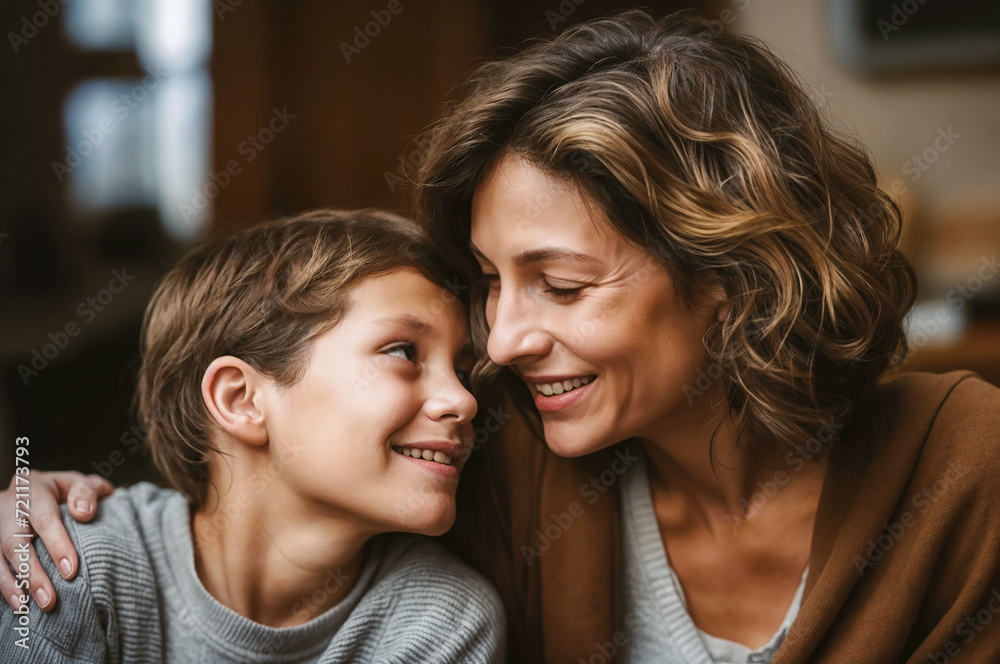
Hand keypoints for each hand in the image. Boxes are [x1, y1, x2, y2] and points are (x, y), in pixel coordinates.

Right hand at [0, 472, 113, 610]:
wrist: (36, 489)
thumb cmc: (64, 491)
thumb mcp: (79, 483)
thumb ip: (87, 492)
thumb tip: (84, 512)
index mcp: (33, 488)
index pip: (45, 519)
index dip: (57, 545)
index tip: (71, 570)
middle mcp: (8, 506)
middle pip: (15, 542)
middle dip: (32, 573)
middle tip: (50, 600)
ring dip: (12, 584)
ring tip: (26, 608)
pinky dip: (3, 584)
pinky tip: (15, 603)